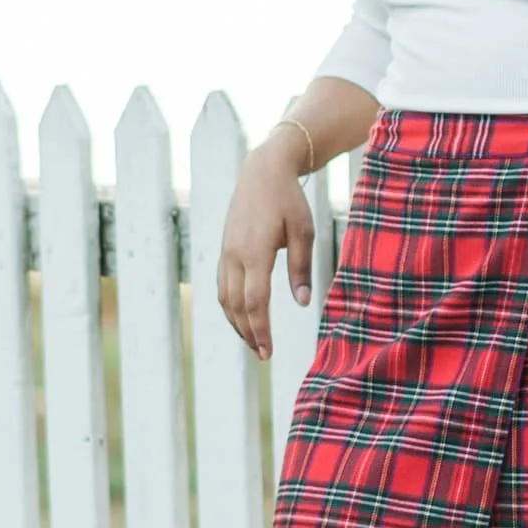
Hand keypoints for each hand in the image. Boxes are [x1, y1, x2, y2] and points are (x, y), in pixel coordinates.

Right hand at [216, 127, 313, 361]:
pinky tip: (243, 317)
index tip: (269, 351)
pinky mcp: (225, 249)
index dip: (260, 330)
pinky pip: (223, 286)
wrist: (262, 171)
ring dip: (237, 323)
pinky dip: (231, 306)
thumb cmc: (289, 200)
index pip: (255, 302)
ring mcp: (226, 252)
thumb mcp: (304, 231)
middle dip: (248, 334)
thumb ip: (301, 268)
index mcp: (255, 252)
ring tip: (253, 342)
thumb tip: (301, 302)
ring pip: (225, 298)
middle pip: (236, 306)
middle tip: (263, 355)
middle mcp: (235, 255)